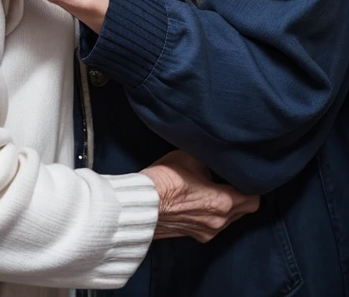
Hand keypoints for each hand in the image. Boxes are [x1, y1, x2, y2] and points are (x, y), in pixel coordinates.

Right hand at [142, 151, 259, 242]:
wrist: (140, 204)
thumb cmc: (165, 180)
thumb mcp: (192, 158)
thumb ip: (210, 163)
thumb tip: (216, 163)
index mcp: (223, 203)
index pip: (253, 199)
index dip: (251, 186)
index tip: (244, 176)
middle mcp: (218, 222)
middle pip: (242, 211)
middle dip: (240, 196)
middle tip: (229, 180)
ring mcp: (205, 232)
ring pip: (227, 220)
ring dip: (225, 206)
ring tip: (211, 189)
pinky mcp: (192, 236)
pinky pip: (211, 225)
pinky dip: (211, 214)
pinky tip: (198, 201)